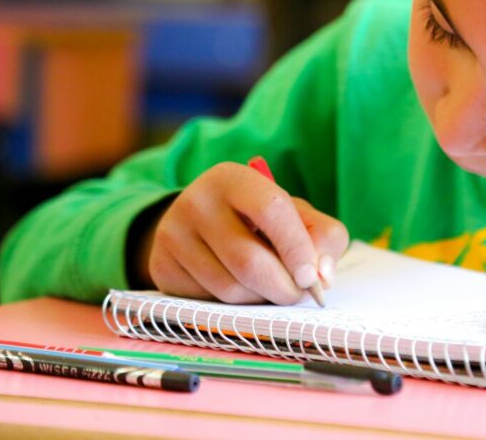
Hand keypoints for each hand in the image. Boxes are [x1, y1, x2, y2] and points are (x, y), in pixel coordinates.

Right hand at [140, 162, 348, 304]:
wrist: (204, 225)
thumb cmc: (262, 221)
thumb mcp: (297, 215)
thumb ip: (324, 236)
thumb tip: (321, 275)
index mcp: (233, 178)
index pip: (271, 210)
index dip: (296, 248)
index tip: (311, 276)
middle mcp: (196, 201)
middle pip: (248, 261)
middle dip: (283, 287)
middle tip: (298, 293)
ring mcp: (173, 235)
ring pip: (230, 288)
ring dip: (261, 299)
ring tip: (269, 286)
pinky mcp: (162, 267)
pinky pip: (208, 303)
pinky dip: (234, 306)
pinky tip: (239, 287)